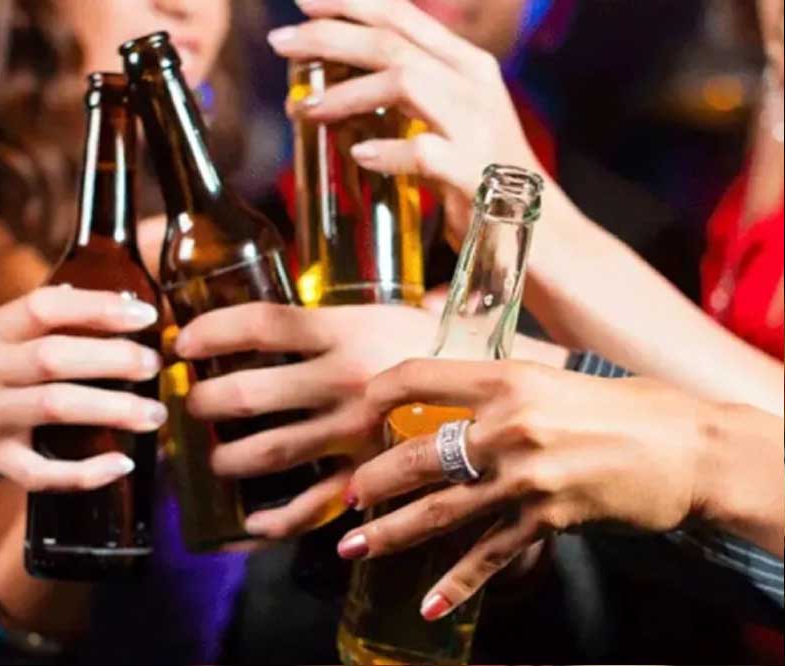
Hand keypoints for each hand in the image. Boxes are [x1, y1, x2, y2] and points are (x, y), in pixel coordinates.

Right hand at [0, 285, 166, 490]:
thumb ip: (50, 319)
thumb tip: (117, 296)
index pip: (44, 307)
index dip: (98, 307)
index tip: (145, 313)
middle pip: (54, 357)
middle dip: (112, 358)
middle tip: (155, 365)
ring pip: (54, 407)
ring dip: (111, 409)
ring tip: (154, 414)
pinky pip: (41, 471)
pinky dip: (84, 472)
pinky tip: (121, 465)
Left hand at [175, 302, 436, 537]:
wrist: (503, 387)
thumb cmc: (437, 343)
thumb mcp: (381, 317)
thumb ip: (328, 322)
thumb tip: (268, 324)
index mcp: (346, 332)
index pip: (262, 324)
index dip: (213, 331)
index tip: (182, 343)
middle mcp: (344, 381)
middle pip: (250, 393)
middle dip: (205, 404)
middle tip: (191, 407)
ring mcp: (355, 432)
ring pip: (270, 452)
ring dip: (227, 461)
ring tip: (213, 461)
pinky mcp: (370, 474)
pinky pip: (312, 505)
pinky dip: (275, 521)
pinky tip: (251, 522)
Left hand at [269, 0, 542, 243]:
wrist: (547, 235)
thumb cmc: (487, 180)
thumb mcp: (452, 124)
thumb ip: (410, 100)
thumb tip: (340, 91)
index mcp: (467, 67)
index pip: (403, 17)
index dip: (351, 3)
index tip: (302, 2)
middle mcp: (475, 85)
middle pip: (392, 41)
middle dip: (329, 36)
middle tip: (280, 43)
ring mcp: (479, 127)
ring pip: (404, 82)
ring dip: (345, 92)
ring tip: (303, 108)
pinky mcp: (479, 174)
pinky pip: (425, 152)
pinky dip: (387, 151)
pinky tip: (359, 156)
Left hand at [338, 360, 717, 619]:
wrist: (687, 446)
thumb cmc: (618, 407)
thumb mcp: (549, 379)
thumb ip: (496, 388)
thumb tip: (446, 396)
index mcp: (504, 379)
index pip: (416, 376)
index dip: (376, 395)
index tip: (356, 414)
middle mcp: (508, 425)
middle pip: (416, 456)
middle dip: (371, 481)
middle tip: (344, 497)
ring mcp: (526, 477)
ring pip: (441, 511)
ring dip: (391, 533)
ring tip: (353, 548)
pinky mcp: (548, 519)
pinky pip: (490, 556)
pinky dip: (457, 584)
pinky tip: (430, 605)